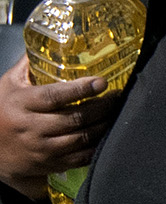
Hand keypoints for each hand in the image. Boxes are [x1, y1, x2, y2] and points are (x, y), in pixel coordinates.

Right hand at [0, 56, 118, 198]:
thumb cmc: (3, 111)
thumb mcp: (8, 85)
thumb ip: (29, 65)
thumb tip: (51, 38)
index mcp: (21, 104)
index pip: (53, 96)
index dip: (80, 90)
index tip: (102, 82)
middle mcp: (31, 128)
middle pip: (74, 118)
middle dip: (102, 107)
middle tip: (117, 96)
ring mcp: (41, 149)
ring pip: (80, 138)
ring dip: (103, 125)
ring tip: (115, 112)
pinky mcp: (49, 164)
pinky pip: (80, 158)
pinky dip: (97, 146)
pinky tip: (106, 133)